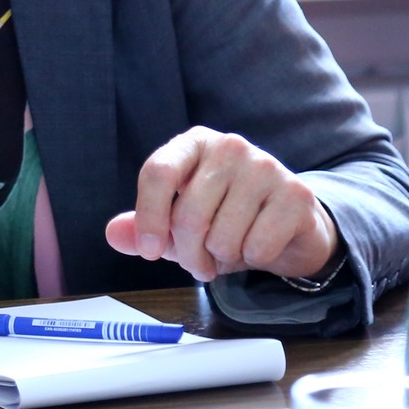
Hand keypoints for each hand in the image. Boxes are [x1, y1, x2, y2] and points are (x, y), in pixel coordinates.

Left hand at [105, 127, 338, 282]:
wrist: (290, 223)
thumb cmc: (228, 218)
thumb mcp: (181, 222)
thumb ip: (145, 226)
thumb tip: (113, 234)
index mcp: (194, 143)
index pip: (158, 172)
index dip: (149, 218)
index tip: (149, 252)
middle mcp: (230, 146)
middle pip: (188, 215)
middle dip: (189, 255)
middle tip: (200, 265)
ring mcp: (266, 166)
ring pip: (222, 237)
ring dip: (222, 259)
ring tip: (232, 249)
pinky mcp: (295, 194)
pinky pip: (257, 247)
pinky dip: (254, 259)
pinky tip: (261, 245)